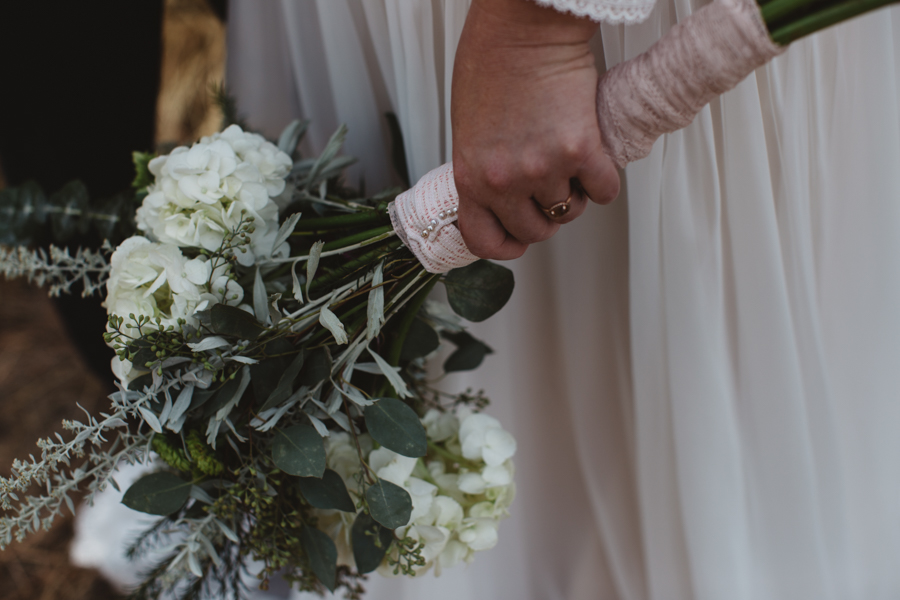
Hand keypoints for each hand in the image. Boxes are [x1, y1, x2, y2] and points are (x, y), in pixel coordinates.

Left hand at [452, 0, 619, 259]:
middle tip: (550, 194)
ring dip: (574, 196)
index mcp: (471, 176)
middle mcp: (505, 181)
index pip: (483, 239)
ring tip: (570, 167)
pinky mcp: (580, 150)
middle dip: (545, 218)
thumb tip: (502, 195)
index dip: (504, 246)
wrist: (522, 28)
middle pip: (534, 231)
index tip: (516, 240)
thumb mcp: (468, 129)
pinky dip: (603, 181)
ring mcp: (543, 168)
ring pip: (569, 211)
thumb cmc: (491, 64)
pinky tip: (596, 161)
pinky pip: (603, 190)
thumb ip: (483, 168)